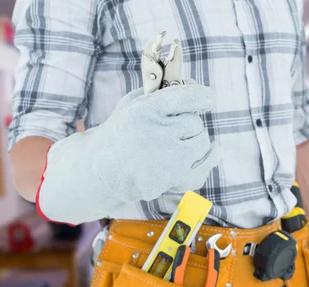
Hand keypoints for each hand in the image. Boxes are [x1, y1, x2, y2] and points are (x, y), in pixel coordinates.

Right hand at [36, 83, 219, 224]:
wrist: (100, 170)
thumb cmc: (121, 132)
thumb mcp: (132, 104)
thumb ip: (160, 91)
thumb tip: (193, 83)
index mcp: (147, 110)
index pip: (188, 96)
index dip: (203, 96)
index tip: (208, 98)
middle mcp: (157, 134)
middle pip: (195, 122)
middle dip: (190, 123)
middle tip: (178, 127)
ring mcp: (166, 161)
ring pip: (202, 143)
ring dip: (196, 141)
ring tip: (182, 141)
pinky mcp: (170, 181)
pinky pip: (202, 169)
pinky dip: (207, 161)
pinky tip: (207, 153)